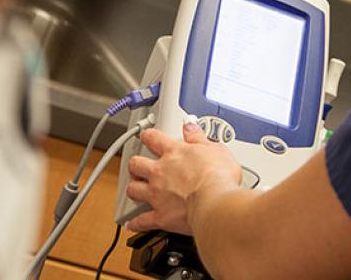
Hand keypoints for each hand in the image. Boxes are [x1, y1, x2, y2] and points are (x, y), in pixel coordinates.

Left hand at [124, 121, 241, 234]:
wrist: (215, 203)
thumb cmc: (218, 176)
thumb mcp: (216, 149)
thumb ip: (199, 137)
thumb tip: (191, 127)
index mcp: (174, 153)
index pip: (154, 138)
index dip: (148, 136)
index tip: (146, 136)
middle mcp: (160, 172)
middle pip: (136, 164)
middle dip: (135, 164)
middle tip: (138, 165)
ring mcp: (157, 195)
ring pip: (133, 190)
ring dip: (133, 189)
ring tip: (135, 189)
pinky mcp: (160, 216)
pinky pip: (142, 221)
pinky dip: (137, 223)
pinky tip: (133, 224)